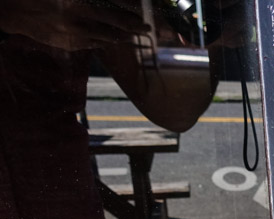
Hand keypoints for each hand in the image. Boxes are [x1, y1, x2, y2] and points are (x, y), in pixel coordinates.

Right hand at [0, 0, 147, 51]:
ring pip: (106, 38)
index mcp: (78, 3)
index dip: (130, 14)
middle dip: (133, 27)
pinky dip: (103, 40)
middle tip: (146, 28)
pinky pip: (93, 44)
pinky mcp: (69, 45)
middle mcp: (78, 20)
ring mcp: (73, 35)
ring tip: (130, 34)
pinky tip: (109, 38)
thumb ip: (92, 0)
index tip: (143, 15)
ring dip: (120, 36)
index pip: (114, 10)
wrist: (14, 11)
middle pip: (115, 26)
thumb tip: (116, 2)